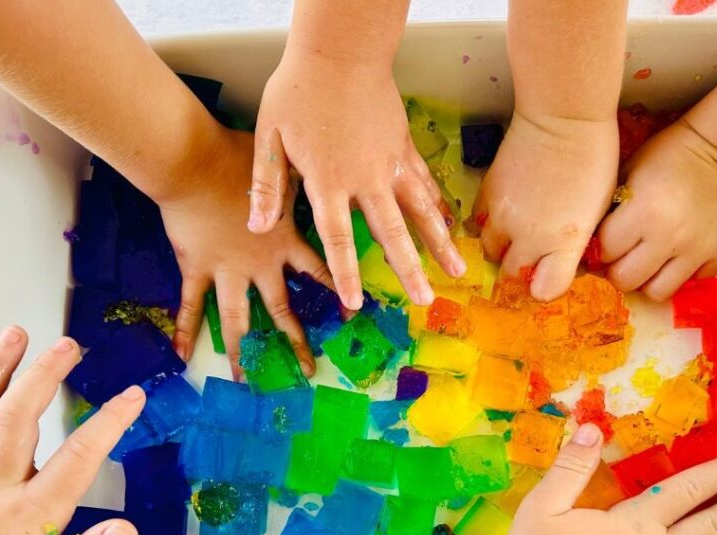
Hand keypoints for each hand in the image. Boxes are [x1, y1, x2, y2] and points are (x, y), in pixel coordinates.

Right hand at [159, 126, 333, 379]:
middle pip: (282, 310)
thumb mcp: (285, 168)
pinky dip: (185, 329)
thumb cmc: (238, 157)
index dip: (336, 292)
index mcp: (284, 242)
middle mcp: (260, 264)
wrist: (193, 161)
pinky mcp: (196, 267)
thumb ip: (307, 180)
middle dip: (295, 342)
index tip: (351, 316)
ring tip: (245, 380)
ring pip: (237, 319)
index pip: (319, 273)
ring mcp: (227, 270)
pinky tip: (181, 355)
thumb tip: (334, 171)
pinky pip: (191, 304)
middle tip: (306, 372)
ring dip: (241, 351)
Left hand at [247, 51, 463, 309]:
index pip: (338, 238)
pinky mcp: (403, 145)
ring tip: (458, 269)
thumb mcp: (270, 136)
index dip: (346, 273)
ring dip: (439, 243)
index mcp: (328, 180)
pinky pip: (424, 182)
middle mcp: (365, 178)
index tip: (355, 302)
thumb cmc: (298, 89)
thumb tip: (257, 226)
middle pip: (391, 234)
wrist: (339, 50)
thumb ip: (268, 184)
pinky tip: (449, 223)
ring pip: (421, 211)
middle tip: (424, 300)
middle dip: (409, 270)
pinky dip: (437, 205)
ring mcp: (390, 162)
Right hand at [473, 113, 618, 299]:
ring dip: (502, 248)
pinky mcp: (486, 194)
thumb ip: (574, 245)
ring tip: (516, 233)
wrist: (564, 116)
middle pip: (511, 274)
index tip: (550, 277)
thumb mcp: (596, 212)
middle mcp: (528, 237)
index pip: (544, 290)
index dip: (546, 286)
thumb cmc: (593, 161)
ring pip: (490, 250)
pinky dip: (488, 225)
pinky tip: (505, 212)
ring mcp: (502, 216)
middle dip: (520, 270)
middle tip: (533, 256)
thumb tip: (561, 263)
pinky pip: (477, 223)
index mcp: (562, 243)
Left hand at [597, 119, 716, 300]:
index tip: (608, 241)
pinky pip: (691, 282)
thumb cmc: (667, 157)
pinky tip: (678, 256)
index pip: (606, 252)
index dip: (602, 249)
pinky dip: (681, 274)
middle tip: (624, 257)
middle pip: (626, 280)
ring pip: (658, 292)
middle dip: (619, 271)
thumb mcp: (628, 172)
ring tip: (649, 262)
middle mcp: (668, 236)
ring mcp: (695, 250)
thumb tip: (592, 244)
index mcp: (642, 211)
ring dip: (648, 280)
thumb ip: (610, 209)